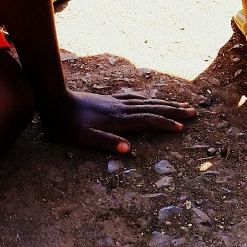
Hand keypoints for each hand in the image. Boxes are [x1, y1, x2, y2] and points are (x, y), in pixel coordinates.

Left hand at [40, 89, 194, 153]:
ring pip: (146, 102)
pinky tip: (150, 98)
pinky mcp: (109, 100)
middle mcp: (120, 109)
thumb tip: (128, 149)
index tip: (183, 127)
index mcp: (117, 120)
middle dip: (173, 110)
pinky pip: (135, 98)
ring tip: (180, 103)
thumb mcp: (82, 138)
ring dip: (164, 103)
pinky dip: (148, 99)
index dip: (165, 123)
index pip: (147, 121)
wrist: (53, 100)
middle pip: (152, 108)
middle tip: (193, 111)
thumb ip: (105, 142)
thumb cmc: (65, 125)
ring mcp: (115, 102)